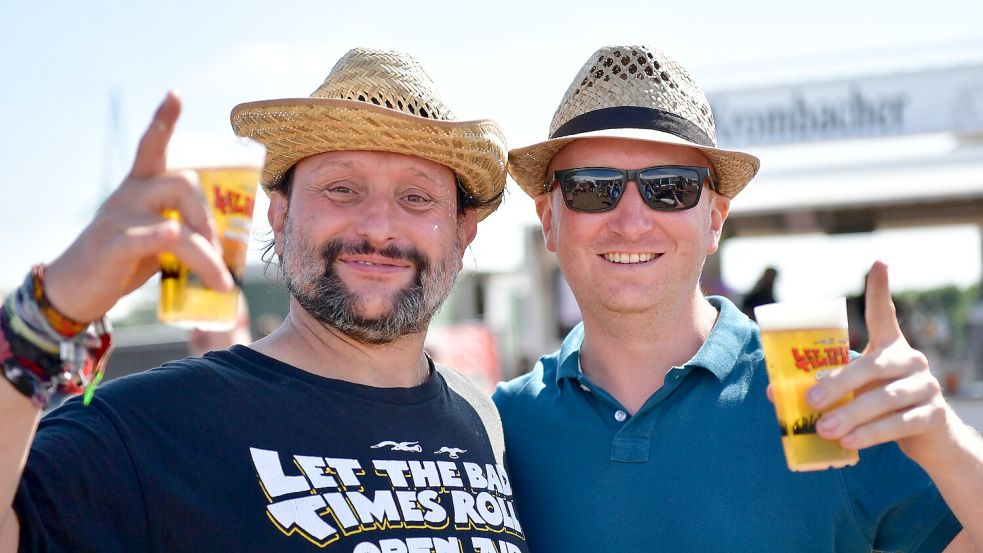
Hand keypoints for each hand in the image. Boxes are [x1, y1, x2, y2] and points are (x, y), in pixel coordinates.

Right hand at [43, 92, 232, 322]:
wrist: (75, 287)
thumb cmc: (123, 259)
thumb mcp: (154, 235)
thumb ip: (183, 227)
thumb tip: (224, 242)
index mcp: (140, 187)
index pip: (152, 146)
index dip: (163, 120)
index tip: (175, 94)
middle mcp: (129, 195)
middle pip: (182, 184)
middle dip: (208, 218)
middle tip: (218, 251)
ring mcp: (119, 220)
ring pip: (176, 225)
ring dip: (205, 255)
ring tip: (221, 281)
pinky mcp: (112, 248)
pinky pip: (142, 238)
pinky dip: (159, 236)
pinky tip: (170, 233)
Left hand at [806, 261, 954, 463]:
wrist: (929, 440)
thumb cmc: (881, 406)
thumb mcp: (854, 392)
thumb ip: (822, 386)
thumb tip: (772, 392)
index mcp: (890, 347)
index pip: (884, 315)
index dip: (880, 290)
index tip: (878, 264)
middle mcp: (911, 361)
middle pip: (874, 366)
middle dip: (840, 383)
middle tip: (812, 400)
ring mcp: (926, 388)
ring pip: (885, 400)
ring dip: (852, 415)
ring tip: (825, 429)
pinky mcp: (933, 416)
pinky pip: (899, 424)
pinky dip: (872, 434)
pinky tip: (850, 443)